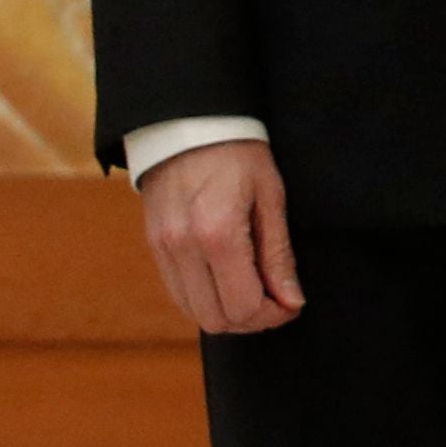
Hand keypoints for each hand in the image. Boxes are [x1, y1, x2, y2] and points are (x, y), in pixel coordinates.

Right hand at [138, 140, 303, 334]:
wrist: (189, 126)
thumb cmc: (240, 154)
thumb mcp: (271, 197)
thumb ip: (278, 254)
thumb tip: (291, 301)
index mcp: (217, 234)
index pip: (243, 305)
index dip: (272, 315)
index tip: (292, 304)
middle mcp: (182, 248)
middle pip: (216, 319)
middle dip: (251, 320)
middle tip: (276, 302)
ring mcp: (162, 250)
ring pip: (193, 312)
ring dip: (227, 313)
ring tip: (255, 292)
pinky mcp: (153, 247)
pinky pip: (178, 293)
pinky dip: (205, 298)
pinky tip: (228, 280)